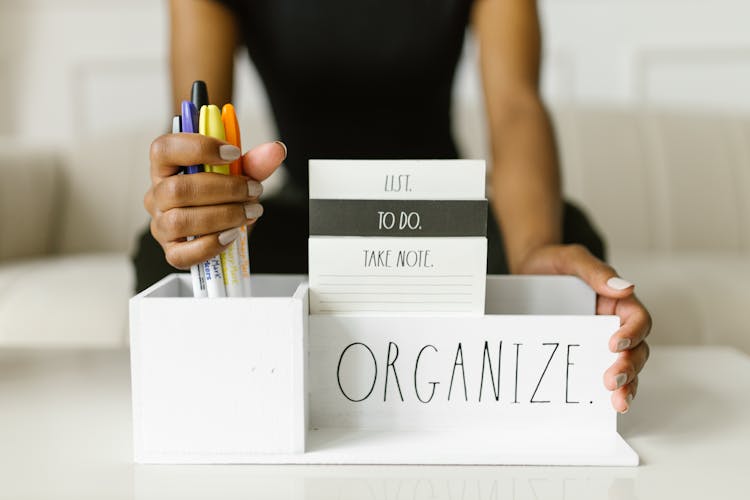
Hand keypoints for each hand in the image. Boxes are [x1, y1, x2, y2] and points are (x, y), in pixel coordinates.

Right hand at [144, 133, 285, 268]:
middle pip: (177, 189)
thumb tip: (275, 150)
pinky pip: (183, 254)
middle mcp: (156, 195)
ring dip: (223, 216)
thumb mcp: (240, 175)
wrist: (226, 226)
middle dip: (224, 189)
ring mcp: (161, 225)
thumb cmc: (223, 196)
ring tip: (251, 212)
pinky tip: (231, 235)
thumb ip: (254, 162)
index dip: (197, 148)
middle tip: (254, 189)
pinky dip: (211, 245)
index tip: (233, 153)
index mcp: (166, 167)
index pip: (164, 149)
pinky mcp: (172, 252)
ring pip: (180, 221)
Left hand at [517, 244, 651, 412]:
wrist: (528, 271)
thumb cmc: (554, 262)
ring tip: (617, 401)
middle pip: (636, 349)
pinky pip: (597, 371)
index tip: (614, 344)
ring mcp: (599, 340)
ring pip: (625, 366)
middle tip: (613, 381)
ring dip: (627, 385)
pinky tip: (600, 403)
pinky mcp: (582, 352)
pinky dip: (603, 389)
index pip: (638, 319)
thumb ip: (595, 272)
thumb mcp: (572, 259)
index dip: (633, 333)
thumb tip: (624, 287)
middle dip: (630, 367)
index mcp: (618, 301)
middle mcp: (613, 323)